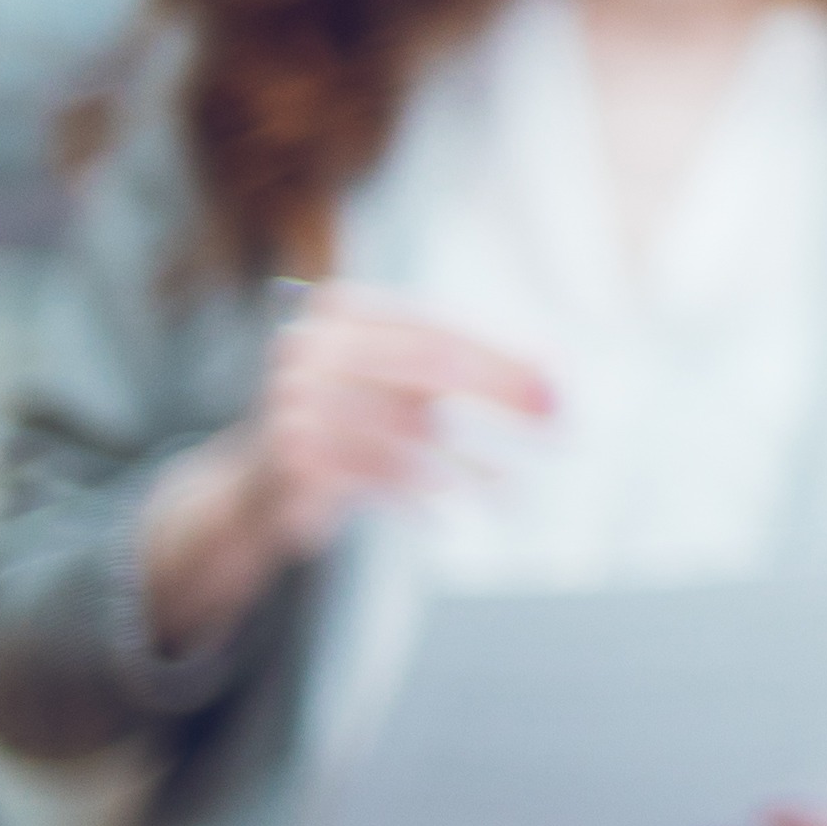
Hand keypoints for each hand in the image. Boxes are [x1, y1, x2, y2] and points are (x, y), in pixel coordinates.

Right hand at [135, 288, 550, 646]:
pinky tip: (453, 514)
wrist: (266, 482)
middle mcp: (313, 346)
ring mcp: (295, 399)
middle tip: (559, 428)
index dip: (506, 359)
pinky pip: (377, 475)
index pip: (441, 328)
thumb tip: (553, 384)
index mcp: (345, 311)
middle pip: (431, 366)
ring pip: (409, 427)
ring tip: (511, 490)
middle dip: (503, 395)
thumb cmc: (358, 423)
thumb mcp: (406, 386)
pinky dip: (422, 496)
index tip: (560, 389)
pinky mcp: (292, 455)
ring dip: (469, 464)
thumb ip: (467, 372)